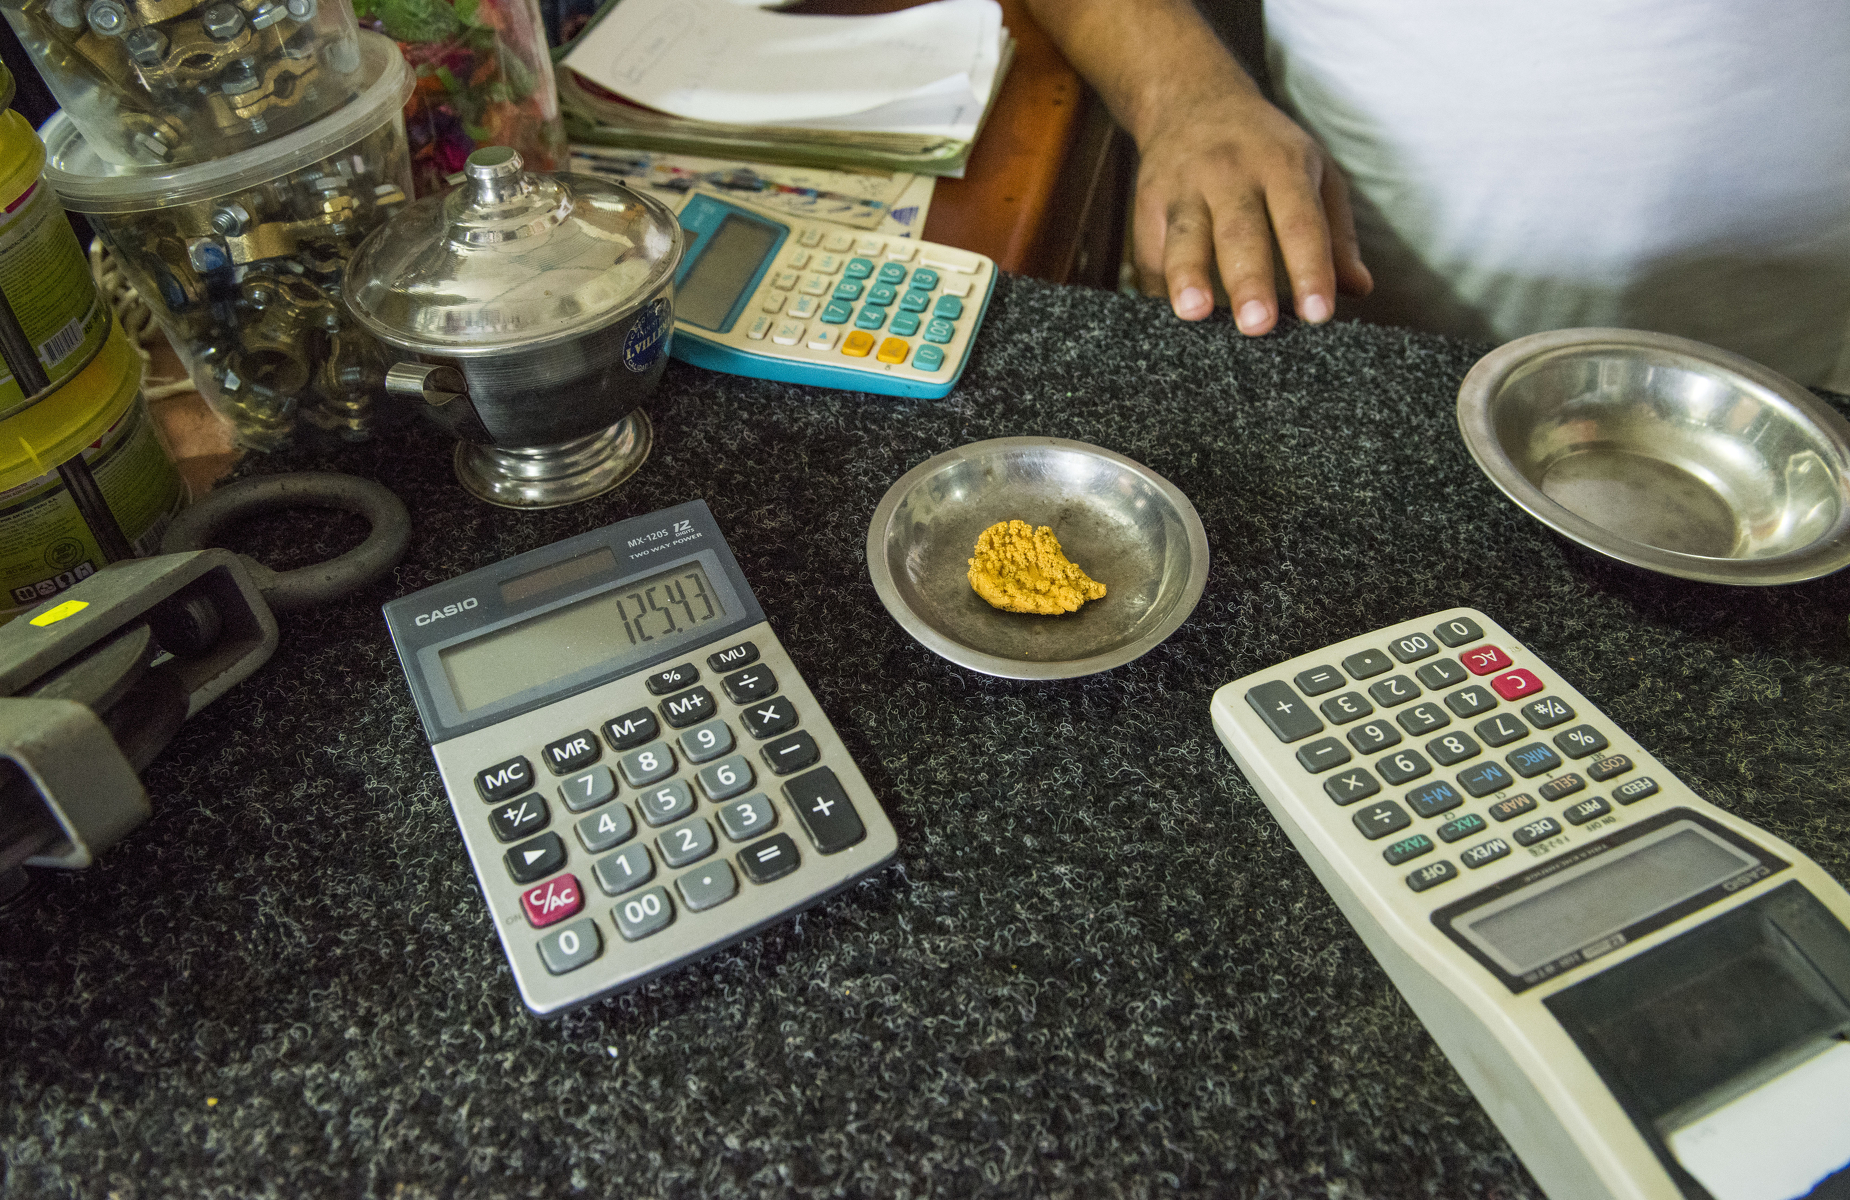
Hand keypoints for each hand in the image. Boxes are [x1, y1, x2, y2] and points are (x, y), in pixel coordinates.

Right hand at [1132, 90, 1372, 333]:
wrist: (1193, 98)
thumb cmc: (1266, 148)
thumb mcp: (1314, 172)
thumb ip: (1336, 234)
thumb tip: (1358, 289)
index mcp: (1283, 165)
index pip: (1301, 223)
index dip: (1311, 269)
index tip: (1318, 314)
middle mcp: (1232, 172)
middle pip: (1241, 231)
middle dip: (1249, 279)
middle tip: (1258, 325)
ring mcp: (1185, 185)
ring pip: (1186, 236)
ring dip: (1188, 275)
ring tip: (1193, 312)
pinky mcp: (1148, 201)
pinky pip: (1152, 250)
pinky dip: (1160, 286)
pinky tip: (1170, 315)